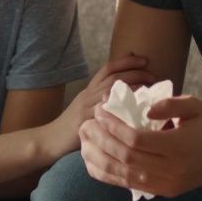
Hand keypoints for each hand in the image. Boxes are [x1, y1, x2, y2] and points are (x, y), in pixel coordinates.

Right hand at [42, 55, 156, 159]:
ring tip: (149, 86)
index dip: (125, 61)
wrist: (50, 141)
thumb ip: (102, 105)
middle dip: (134, 71)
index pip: (107, 69)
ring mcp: (85, 107)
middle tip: (152, 73)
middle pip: (112, 76)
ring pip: (109, 89)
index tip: (143, 59)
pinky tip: (133, 108)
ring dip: (131, 85)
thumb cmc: (70, 130)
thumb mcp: (86, 112)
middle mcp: (87, 95)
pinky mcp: (84, 120)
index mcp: (88, 91)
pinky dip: (120, 106)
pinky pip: (103, 109)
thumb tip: (128, 103)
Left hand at [78, 95, 201, 197]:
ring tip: (83, 141)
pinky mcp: (163, 191)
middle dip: (100, 140)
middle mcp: (171, 170)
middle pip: (124, 158)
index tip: (100, 110)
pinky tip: (92, 162)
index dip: (112, 126)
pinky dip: (107, 175)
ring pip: (122, 175)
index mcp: (178, 147)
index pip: (134, 139)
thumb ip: (169, 104)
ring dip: (98, 158)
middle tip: (86, 123)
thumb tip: (145, 110)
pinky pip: (128, 185)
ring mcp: (166, 185)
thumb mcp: (195, 105)